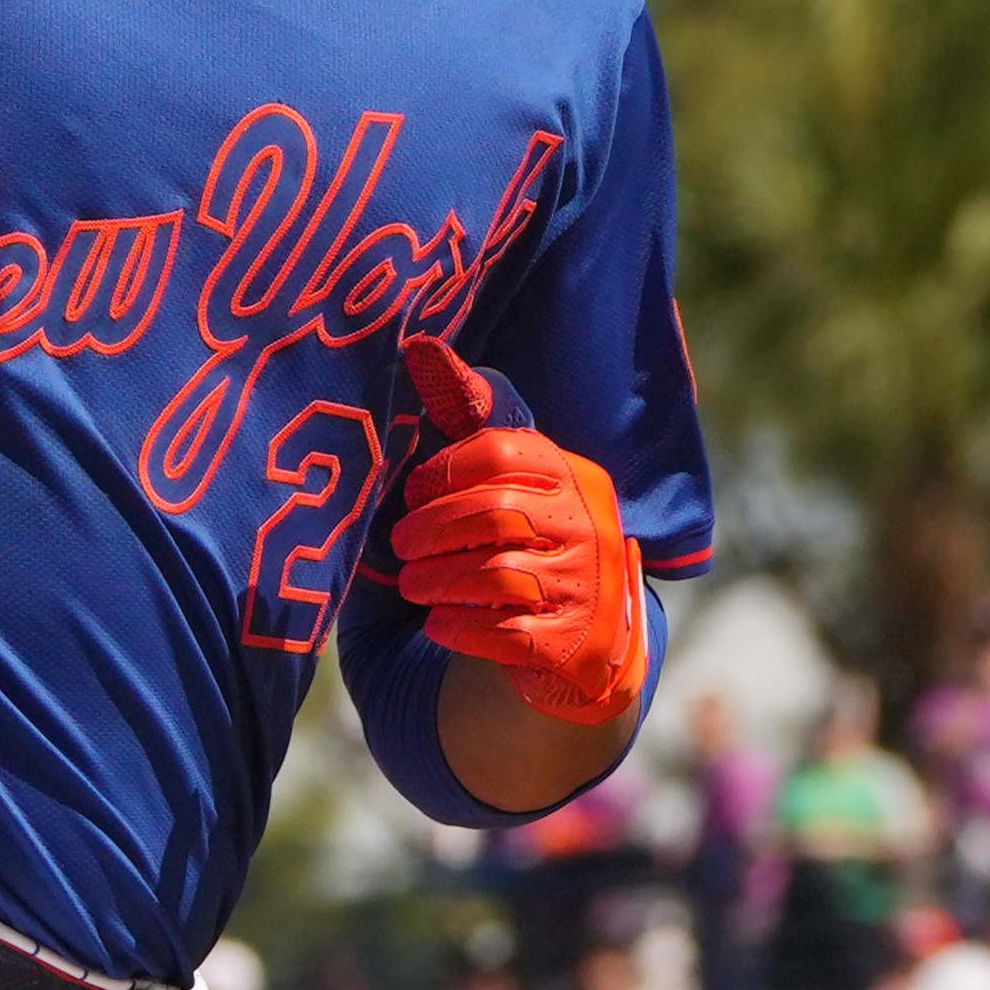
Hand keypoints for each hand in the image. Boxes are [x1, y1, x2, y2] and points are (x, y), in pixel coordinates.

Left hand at [388, 337, 648, 724]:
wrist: (589, 641)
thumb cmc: (532, 540)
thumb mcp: (512, 480)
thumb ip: (469, 420)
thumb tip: (419, 347)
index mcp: (572, 475)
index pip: (501, 451)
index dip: (444, 470)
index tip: (415, 491)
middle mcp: (589, 525)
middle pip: (493, 514)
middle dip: (431, 531)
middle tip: (400, 546)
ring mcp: (586, 587)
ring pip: (496, 576)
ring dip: (438, 581)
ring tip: (413, 585)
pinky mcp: (571, 643)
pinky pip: (503, 632)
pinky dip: (459, 626)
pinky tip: (440, 622)